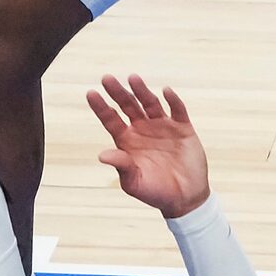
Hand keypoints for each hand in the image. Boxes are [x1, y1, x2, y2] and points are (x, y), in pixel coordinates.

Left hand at [88, 74, 210, 217]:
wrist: (185, 198)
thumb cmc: (155, 192)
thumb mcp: (134, 182)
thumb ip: (121, 166)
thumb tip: (102, 155)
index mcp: (127, 141)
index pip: (111, 120)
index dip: (101, 107)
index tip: (91, 93)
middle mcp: (142, 129)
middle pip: (128, 106)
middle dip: (118, 92)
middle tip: (106, 78)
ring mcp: (162, 127)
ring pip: (150, 103)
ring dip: (141, 91)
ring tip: (132, 78)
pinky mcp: (183, 128)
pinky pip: (177, 110)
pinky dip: (173, 100)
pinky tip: (166, 91)